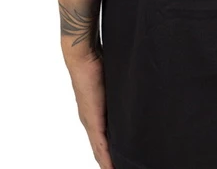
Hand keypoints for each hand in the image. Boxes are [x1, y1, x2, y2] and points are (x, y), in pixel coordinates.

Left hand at [65, 51, 114, 168]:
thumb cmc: (97, 64)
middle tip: (120, 168)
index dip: (110, 155)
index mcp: (95, 114)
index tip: (119, 163)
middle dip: (109, 162)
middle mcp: (90, 121)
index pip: (102, 141)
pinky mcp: (93, 120)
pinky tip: (111, 167)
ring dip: (108, 163)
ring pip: (99, 151)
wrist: (83, 58)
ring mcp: (90, 122)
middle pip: (100, 151)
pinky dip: (106, 158)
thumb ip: (120, 94)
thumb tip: (133, 96)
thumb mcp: (112, 84)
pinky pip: (100, 145)